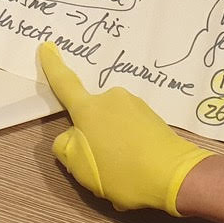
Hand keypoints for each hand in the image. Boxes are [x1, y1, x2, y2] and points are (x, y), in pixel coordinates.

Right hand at [38, 43, 213, 214]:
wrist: (176, 176)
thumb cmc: (122, 171)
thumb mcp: (81, 169)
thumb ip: (66, 148)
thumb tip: (71, 136)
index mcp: (89, 109)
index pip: (65, 84)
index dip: (53, 66)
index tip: (47, 46)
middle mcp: (111, 99)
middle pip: (91, 114)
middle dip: (92, 135)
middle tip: (102, 165)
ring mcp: (135, 105)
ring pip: (112, 124)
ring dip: (113, 144)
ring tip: (124, 172)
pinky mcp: (153, 116)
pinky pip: (130, 131)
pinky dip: (129, 148)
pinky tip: (138, 169)